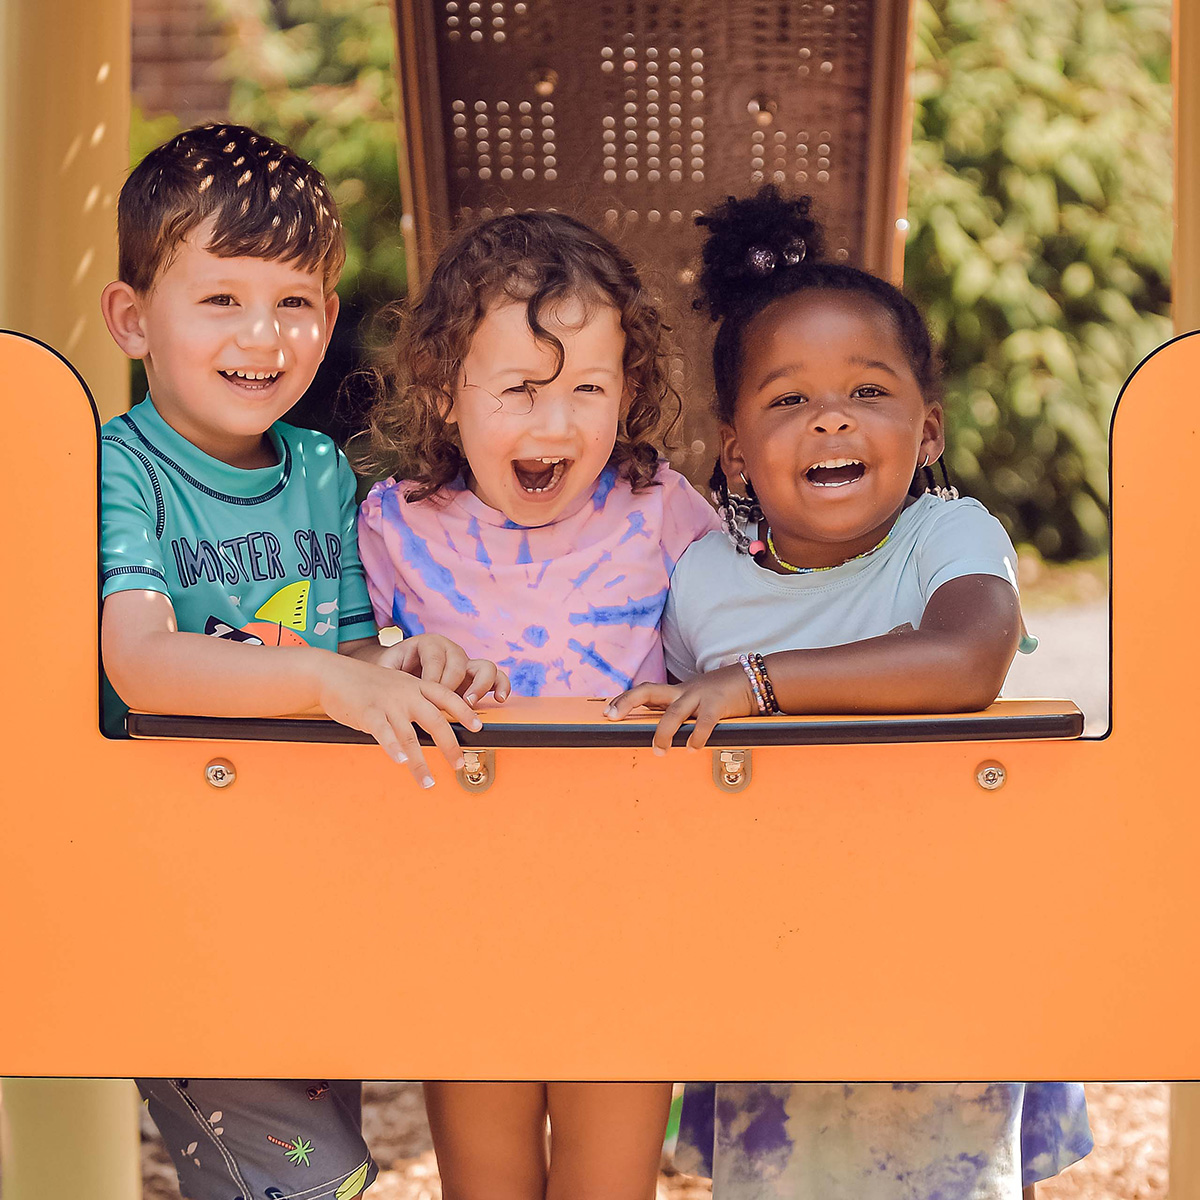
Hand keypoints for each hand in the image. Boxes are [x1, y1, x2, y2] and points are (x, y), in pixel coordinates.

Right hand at [317, 653, 484, 786]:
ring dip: (420, 763)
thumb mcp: (397, 684)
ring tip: (428, 782)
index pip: (447, 697)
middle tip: (458, 764)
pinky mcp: (368, 713)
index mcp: (416, 685)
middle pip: (436, 720)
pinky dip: (394, 749)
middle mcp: (406, 693)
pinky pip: (384, 733)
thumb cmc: (366, 684)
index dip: (465, 712)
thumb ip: (415, 701)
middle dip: (450, 745)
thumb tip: (434, 726)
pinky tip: (401, 762)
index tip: (479, 727)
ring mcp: (387, 702)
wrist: (332, 673)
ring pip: (410, 736)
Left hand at [376, 634, 510, 704]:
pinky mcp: (477, 676)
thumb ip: (386, 674)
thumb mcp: (387, 667)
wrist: (402, 667)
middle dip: (453, 686)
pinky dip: (501, 686)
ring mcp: (467, 662)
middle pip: (460, 663)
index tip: (427, 697)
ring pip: (485, 666)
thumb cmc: (395, 668)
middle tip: (446, 704)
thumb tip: (386, 689)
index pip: (436, 659)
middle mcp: (452, 650)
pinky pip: (497, 676)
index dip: (433, 679)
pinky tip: (499, 699)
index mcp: (429, 643)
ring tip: (470, 704)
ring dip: (480, 686)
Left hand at [604, 664, 756, 752]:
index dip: (624, 699)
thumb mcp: (697, 699)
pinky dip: (697, 736)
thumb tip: (660, 730)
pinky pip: (704, 722)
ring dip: (663, 732)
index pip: (643, 690)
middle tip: (612, 717)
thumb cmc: (723, 694)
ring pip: (673, 712)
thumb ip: (679, 710)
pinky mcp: (718, 704)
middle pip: (648, 691)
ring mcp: (700, 696)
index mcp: (677, 691)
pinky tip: (692, 748)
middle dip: (627, 702)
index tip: (607, 711)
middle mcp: (683, 691)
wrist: (755, 679)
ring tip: (659, 751)